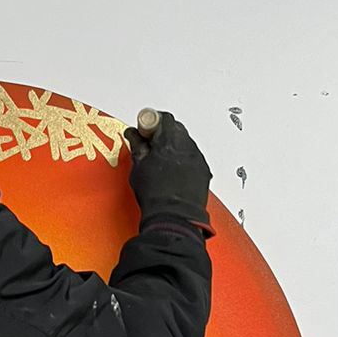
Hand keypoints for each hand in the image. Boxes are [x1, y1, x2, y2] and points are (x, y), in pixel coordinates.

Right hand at [124, 111, 212, 232]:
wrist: (175, 218)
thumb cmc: (156, 196)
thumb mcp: (139, 168)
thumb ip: (137, 146)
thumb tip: (133, 134)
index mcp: (170, 142)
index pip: (164, 118)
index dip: (152, 120)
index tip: (145, 129)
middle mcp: (187, 147)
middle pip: (177, 128)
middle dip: (164, 132)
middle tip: (151, 144)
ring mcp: (198, 159)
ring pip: (186, 142)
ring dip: (174, 146)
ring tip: (162, 161)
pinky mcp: (204, 171)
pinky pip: (193, 157)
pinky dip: (184, 159)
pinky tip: (174, 172)